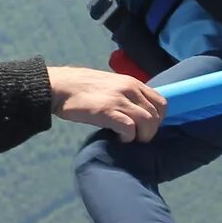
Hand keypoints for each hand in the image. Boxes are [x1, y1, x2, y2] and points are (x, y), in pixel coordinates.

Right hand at [48, 65, 165, 140]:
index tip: (146, 127)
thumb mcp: (112, 85)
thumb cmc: (83, 89)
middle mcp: (130, 89)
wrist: (60, 87)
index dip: (158, 119)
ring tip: (129, 140)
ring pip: (148, 122)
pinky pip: (130, 128)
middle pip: (156, 115)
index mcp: (132, 82)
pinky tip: (118, 138)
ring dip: (142, 136)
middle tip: (137, 137)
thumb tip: (138, 112)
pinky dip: (128, 137)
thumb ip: (127, 95)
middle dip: (150, 131)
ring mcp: (119, 100)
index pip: (161, 102)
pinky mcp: (107, 111)